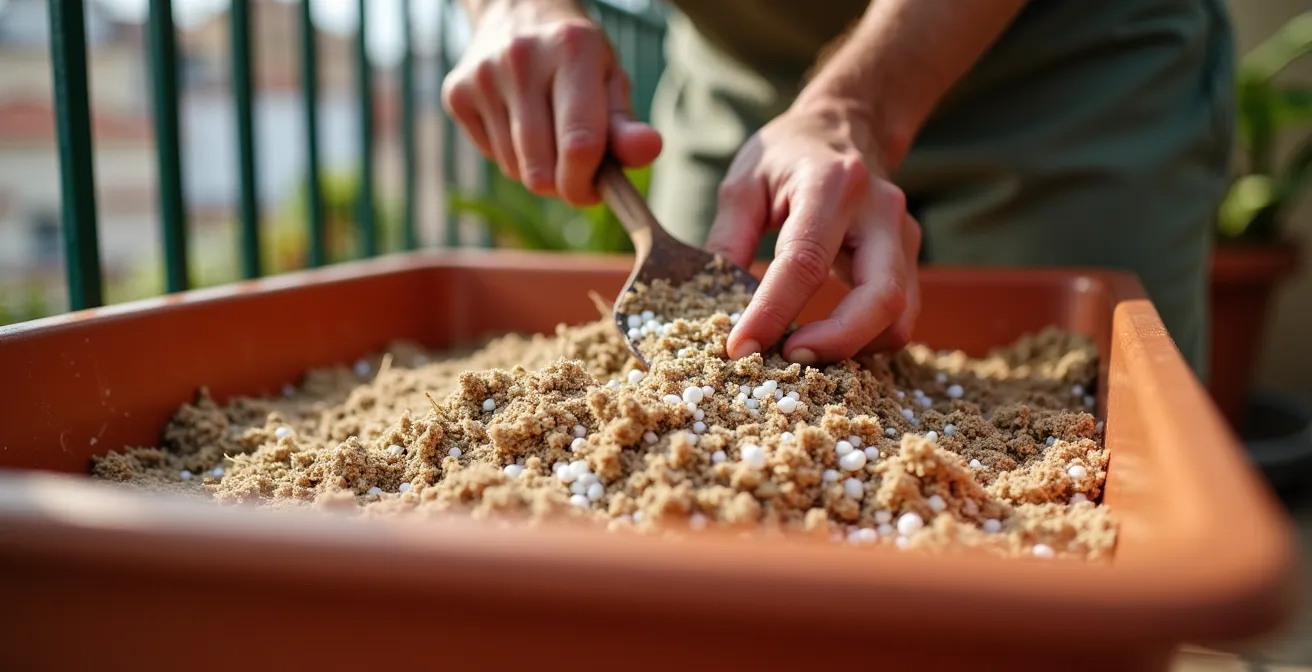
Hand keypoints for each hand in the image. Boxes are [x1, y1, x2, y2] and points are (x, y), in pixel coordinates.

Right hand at [441, 0, 661, 205]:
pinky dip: (511, 155)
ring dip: (537, 168)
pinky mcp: (456, 93)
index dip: (587, 184)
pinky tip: (518, 121)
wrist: (518, 11)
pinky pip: (491, 158)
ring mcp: (483, 76)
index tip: (595, 190)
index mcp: (572, 50)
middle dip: (562, 184)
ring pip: (515, 170)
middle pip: (541, 170)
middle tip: (576, 165)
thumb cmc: (577, 58)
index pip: (579, 144)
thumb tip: (648, 151)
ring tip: (547, 132)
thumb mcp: (610, 80)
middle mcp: (521, 59)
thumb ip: (626, 124)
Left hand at [707, 99, 921, 363]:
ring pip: (899, 315)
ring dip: (854, 348)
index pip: (805, 261)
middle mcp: (880, 211)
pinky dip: (865, 339)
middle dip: (837, 342)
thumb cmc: (788, 155)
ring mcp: (904, 235)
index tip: (741, 347)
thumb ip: (728, 240)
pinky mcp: (910, 258)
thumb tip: (714, 306)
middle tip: (787, 361)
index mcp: (831, 184)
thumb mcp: (744, 182)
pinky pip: (898, 316)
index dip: (772, 312)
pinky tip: (825, 340)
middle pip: (882, 297)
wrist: (846, 125)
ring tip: (801, 353)